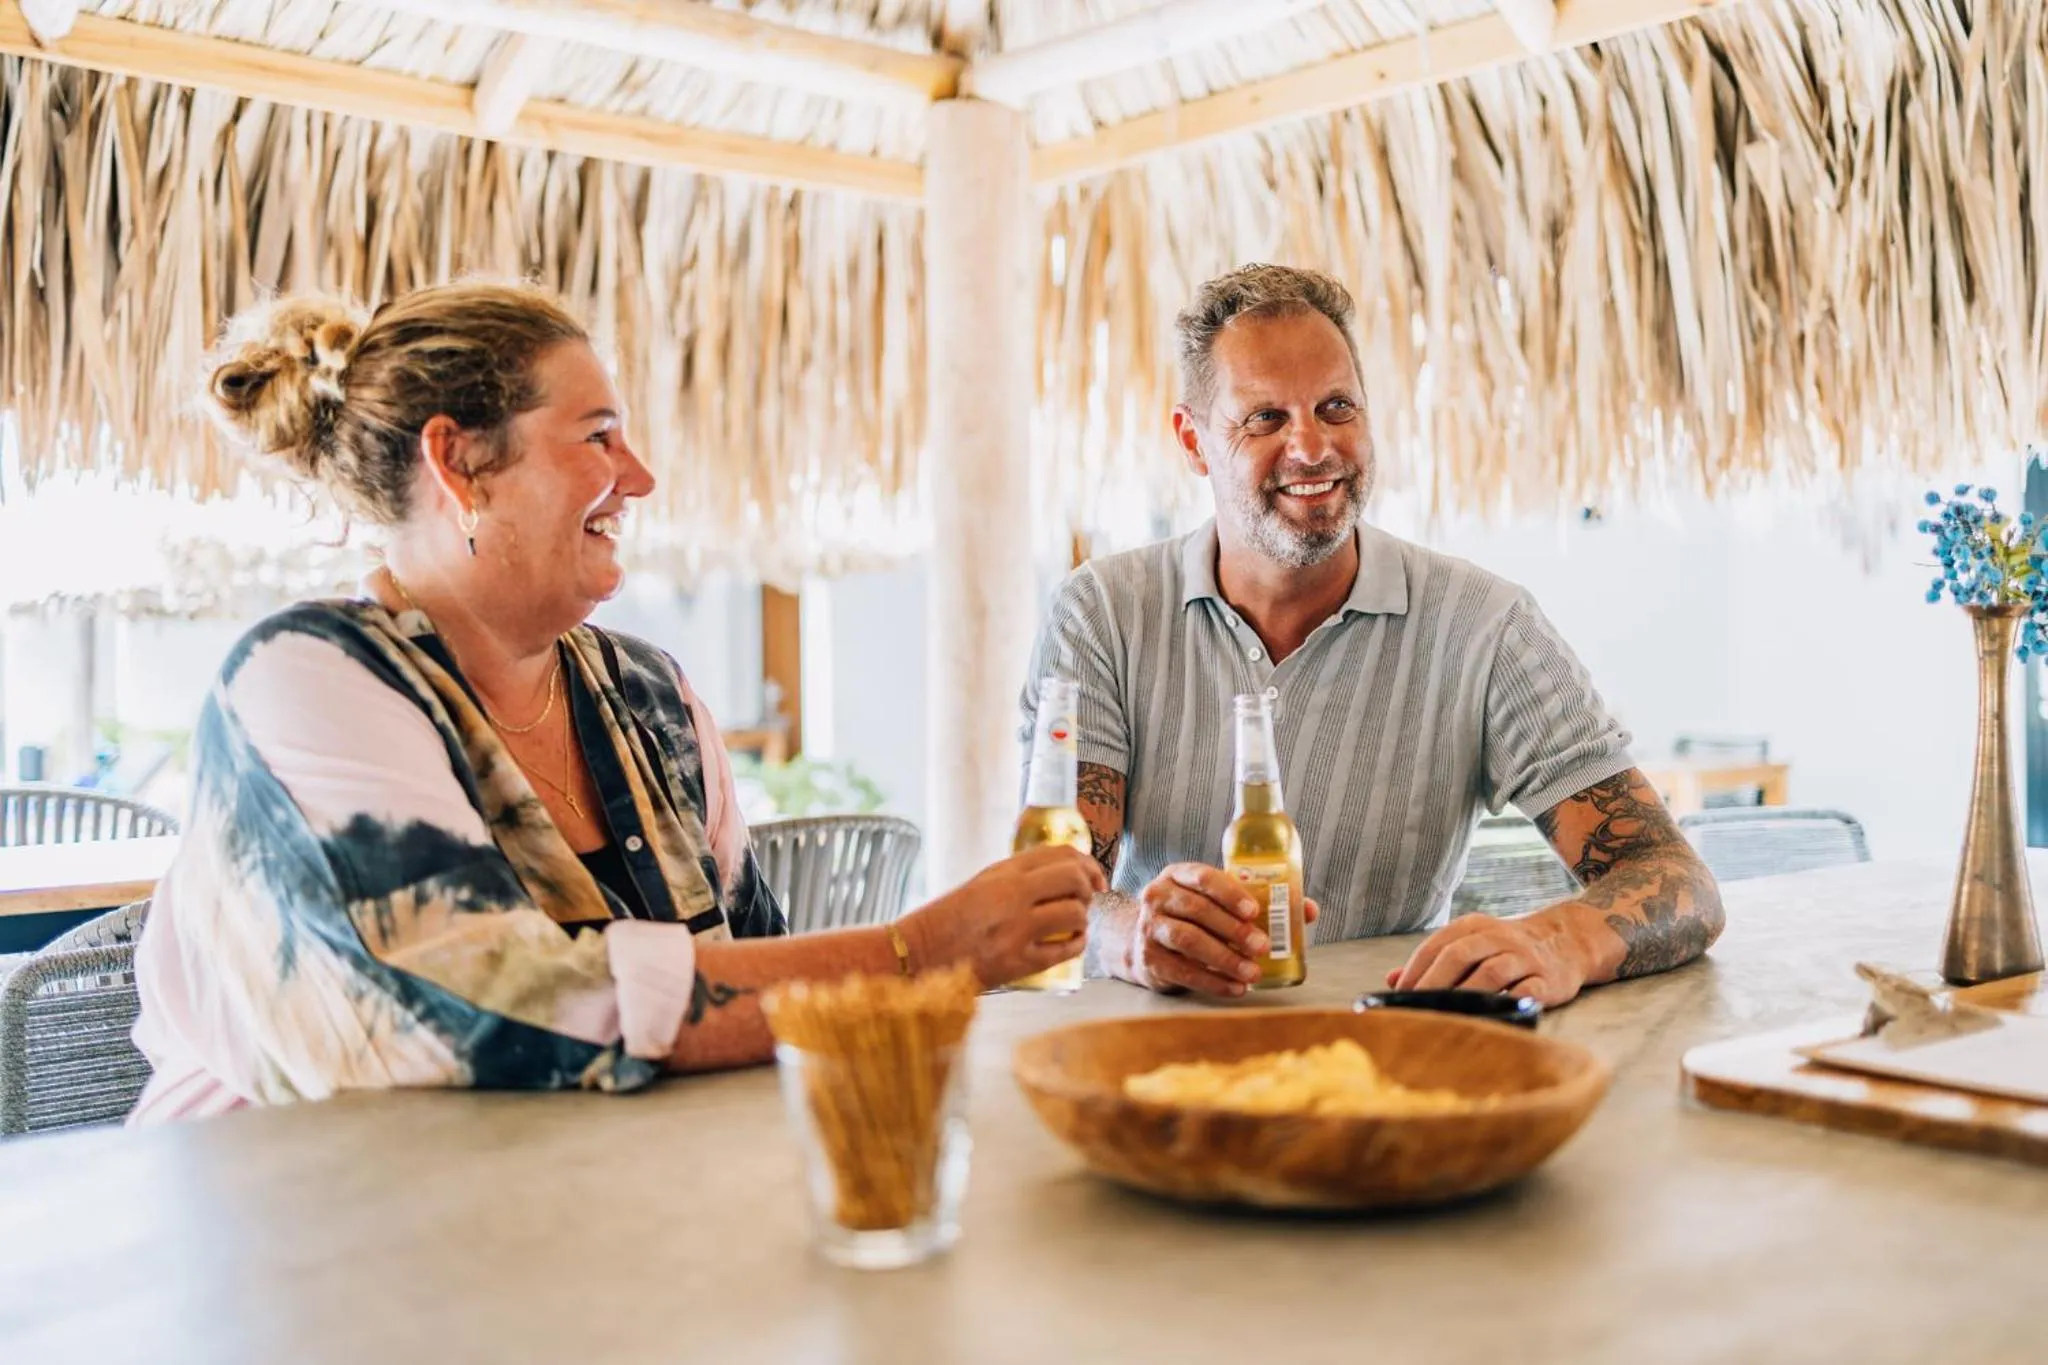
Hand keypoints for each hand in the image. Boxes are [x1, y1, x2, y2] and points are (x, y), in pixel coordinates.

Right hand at [901, 846, 1106, 988]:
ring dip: (1083, 918)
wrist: (920, 954)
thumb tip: (1068, 871)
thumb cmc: (951, 920)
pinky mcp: (1018, 962)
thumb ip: (1021, 875)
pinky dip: (1077, 944)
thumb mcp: (983, 883)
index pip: (1060, 853)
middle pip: (1073, 879)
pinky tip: (1072, 942)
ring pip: (1074, 914)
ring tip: (1075, 923)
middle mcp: (1011, 896)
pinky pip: (1066, 950)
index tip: (1094, 875)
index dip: (1087, 862)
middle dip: (1088, 888)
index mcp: (1002, 873)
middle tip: (1087, 898)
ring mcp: (1016, 930)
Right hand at [1119, 862, 1319, 997]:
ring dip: (1224, 958)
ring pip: (1188, 940)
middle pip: (1197, 911)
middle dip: (1233, 930)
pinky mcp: (1149, 959)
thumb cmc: (1192, 916)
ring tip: (1252, 972)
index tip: (1254, 910)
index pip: (1204, 877)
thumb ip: (1259, 901)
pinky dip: (1213, 982)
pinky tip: (1236, 988)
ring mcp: (1150, 928)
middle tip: (1263, 946)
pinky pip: (1184, 971)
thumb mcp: (1215, 900)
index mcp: (1179, 874)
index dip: (1230, 893)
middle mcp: (1158, 896)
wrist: (1143, 940)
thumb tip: (1308, 910)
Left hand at [1385, 909, 1589, 1006]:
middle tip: (1417, 1007)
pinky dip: (1506, 1004)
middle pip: (1460, 955)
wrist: (1568, 942)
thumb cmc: (1507, 948)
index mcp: (1475, 926)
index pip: (1437, 944)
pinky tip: (1490, 1018)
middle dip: (1434, 982)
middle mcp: (1499, 937)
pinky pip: (1527, 991)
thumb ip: (1434, 960)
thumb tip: (1392, 979)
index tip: (1399, 993)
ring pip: (1492, 972)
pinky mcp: (1548, 979)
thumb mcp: (1472, 943)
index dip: (1416, 969)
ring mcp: (1525, 958)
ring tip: (1446, 1015)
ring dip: (1466, 994)